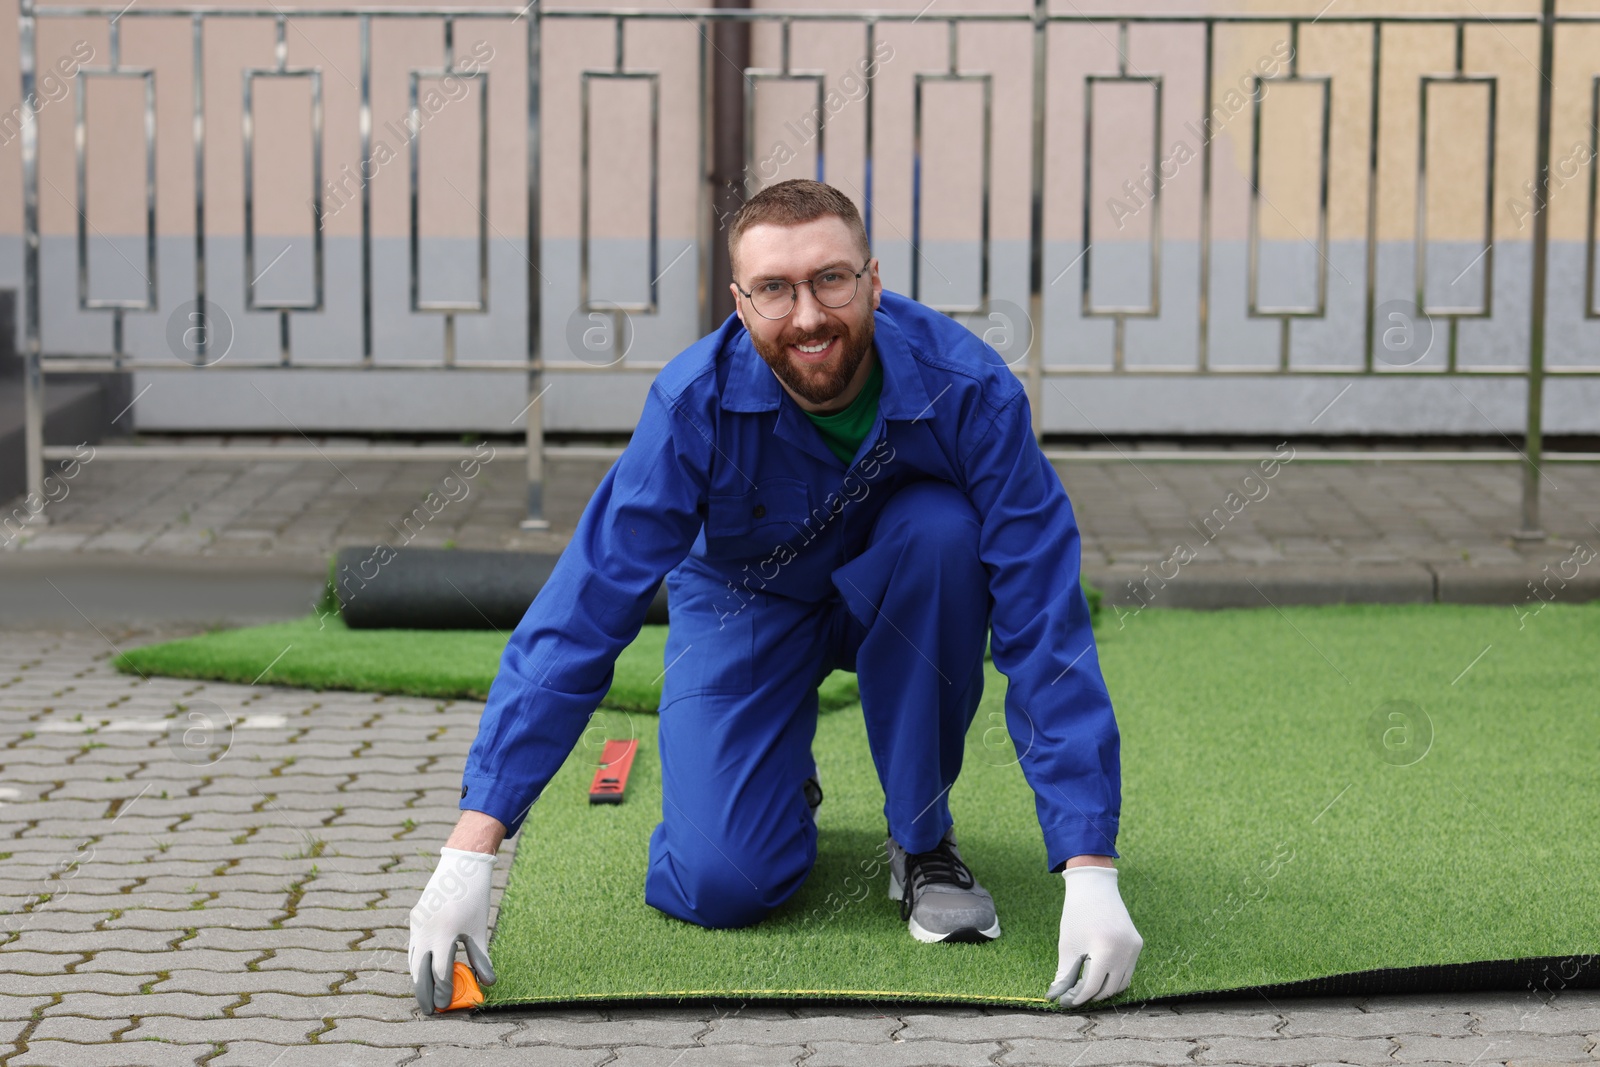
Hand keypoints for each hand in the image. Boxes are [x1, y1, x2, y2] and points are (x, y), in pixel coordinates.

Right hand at [407, 846, 497, 1012]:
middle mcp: (425, 930)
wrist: (461, 865)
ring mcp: (417, 924)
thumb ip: (481, 957)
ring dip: (417, 979)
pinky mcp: (415, 918)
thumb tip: (488, 983)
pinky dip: (416, 963)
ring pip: (413, 960)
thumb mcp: (479, 928)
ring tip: (425, 996)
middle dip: (424, 993)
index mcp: (444, 933)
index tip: (445, 1005)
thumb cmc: (474, 897)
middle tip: (429, 1011)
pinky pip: (412, 947)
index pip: (440, 971)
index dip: (443, 990)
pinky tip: (422, 973)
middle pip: (420, 971)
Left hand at [1046, 865, 1142, 1006]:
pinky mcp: (1137, 944)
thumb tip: (1056, 997)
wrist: (1094, 886)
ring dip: (1105, 988)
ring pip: (1122, 983)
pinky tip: (1100, 973)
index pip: (1092, 986)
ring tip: (1086, 985)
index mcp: (1105, 950)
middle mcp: (1124, 951)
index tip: (1065, 1002)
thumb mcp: (1068, 945)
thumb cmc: (1077, 914)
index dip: (1078, 997)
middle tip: (1074, 994)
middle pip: (1109, 988)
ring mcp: (1134, 948)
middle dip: (1091, 995)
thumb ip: (1064, 974)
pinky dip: (1115, 976)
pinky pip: (1128, 970)